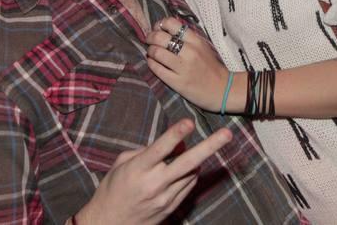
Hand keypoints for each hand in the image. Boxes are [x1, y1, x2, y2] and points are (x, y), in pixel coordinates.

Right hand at [76, 119, 231, 224]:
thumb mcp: (123, 162)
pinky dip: (191, 173)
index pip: (161, 149)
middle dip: (210, 146)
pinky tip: (185, 168)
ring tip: (192, 151)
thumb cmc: (113, 188)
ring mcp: (165, 198)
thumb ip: (148, 150)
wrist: (109, 223)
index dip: (176, 134)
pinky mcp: (171, 208)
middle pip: (187, 162)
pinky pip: (189, 185)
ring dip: (196, 159)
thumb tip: (175, 144)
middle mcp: (154, 184)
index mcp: (138, 169)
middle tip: (228, 133)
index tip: (190, 122)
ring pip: (192, 173)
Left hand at [146, 17, 228, 111]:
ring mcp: (182, 67)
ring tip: (152, 53)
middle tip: (149, 40)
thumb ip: (187, 37)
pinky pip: (157, 69)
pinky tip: (153, 63)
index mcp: (195, 40)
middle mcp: (189, 52)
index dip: (160, 25)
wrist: (223, 89)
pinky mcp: (177, 82)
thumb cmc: (211, 67)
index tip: (158, 29)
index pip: (171, 24)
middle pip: (160, 37)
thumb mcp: (203, 46)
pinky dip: (151, 63)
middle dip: (150, 37)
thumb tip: (165, 29)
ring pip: (156, 52)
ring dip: (150, 51)